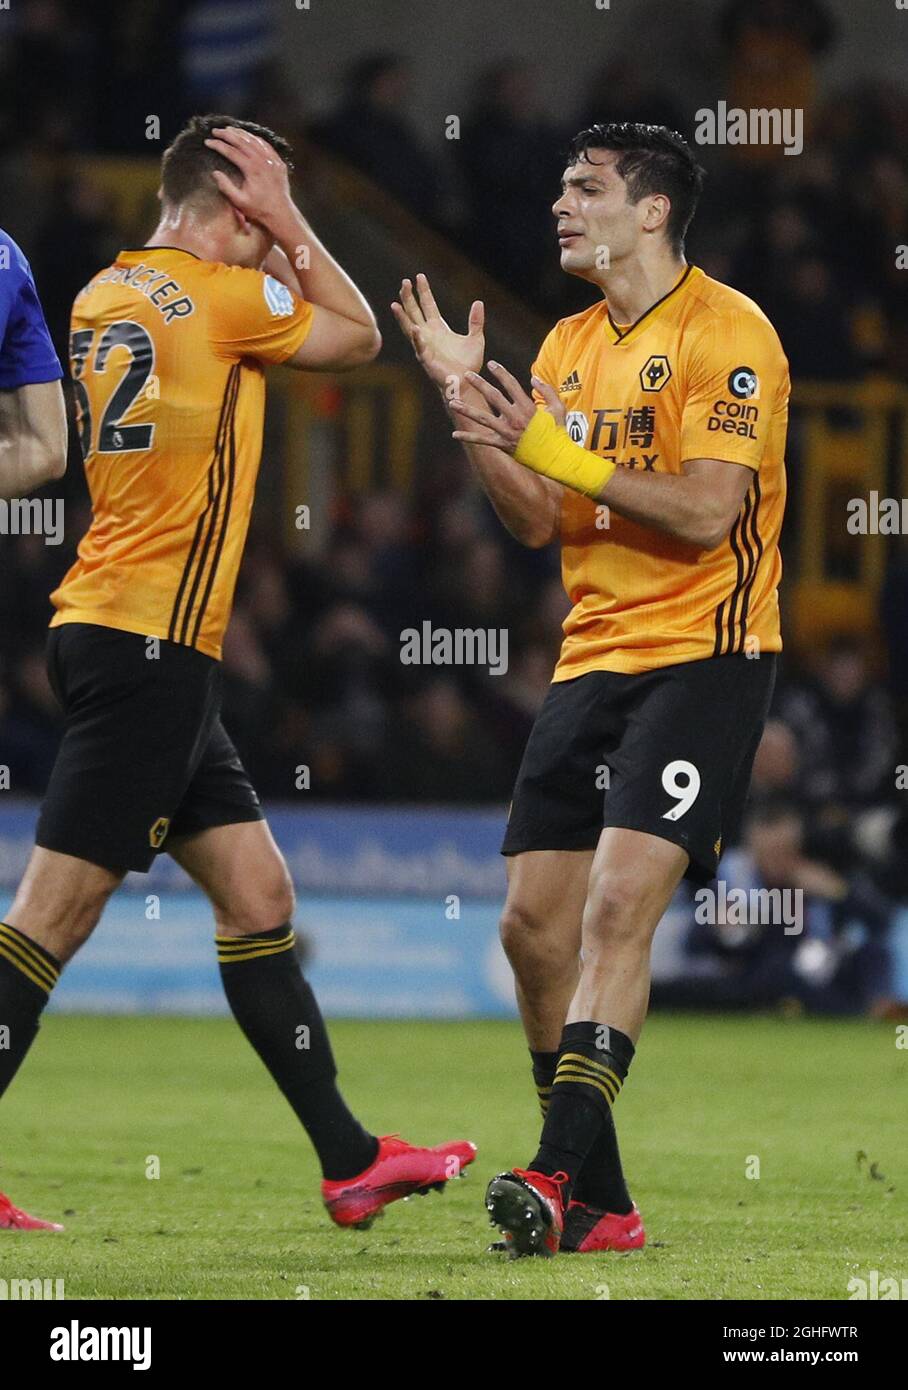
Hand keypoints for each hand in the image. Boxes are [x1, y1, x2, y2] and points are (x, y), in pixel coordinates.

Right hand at [204, 126, 292, 232]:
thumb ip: (226, 186)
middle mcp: (263, 161)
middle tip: (215, 131)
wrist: (281, 214)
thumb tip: (215, 173)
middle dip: (227, 134)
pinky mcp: (278, 162)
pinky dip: (255, 139)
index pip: (231, 151)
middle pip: (242, 141)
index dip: (218, 145)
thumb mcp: (239, 201)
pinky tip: (249, 136)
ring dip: (241, 133)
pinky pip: (266, 145)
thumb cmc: (259, 210)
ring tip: (229, 129)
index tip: (207, 142)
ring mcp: (272, 160)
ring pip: (254, 140)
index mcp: (252, 169)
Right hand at [392, 274, 483, 393]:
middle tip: (405, 281)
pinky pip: (420, 347)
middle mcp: (428, 334)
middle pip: (415, 311)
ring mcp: (424, 346)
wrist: (466, 383)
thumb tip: (478, 302)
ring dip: (403, 316)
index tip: (419, 276)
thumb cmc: (469, 364)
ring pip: (409, 327)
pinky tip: (413, 328)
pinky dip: (416, 338)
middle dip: (409, 297)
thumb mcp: (476, 338)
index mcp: (439, 328)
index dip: (423, 291)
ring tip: (395, 304)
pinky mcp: (426, 359)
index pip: (428, 304)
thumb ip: (475, 321)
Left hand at [450, 365, 564, 452]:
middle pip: (493, 397)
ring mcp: (507, 432)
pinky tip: (455, 435)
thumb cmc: (558, 433)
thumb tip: (533, 378)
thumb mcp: (559, 408)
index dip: (500, 373)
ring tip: (452, 402)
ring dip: (466, 410)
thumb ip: (547, 391)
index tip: (491, 364)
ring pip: (483, 418)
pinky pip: (483, 440)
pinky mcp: (503, 445)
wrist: (555, 458)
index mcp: (528, 407)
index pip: (511, 385)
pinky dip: (469, 438)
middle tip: (466, 375)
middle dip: (479, 384)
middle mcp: (515, 418)